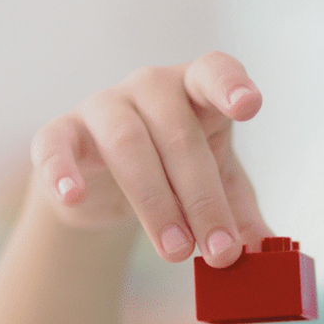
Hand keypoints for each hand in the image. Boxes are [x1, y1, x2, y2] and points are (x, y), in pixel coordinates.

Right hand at [30, 52, 271, 266]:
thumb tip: (267, 250)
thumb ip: (242, 216)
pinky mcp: (62, 132)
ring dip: (155, 202)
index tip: (249, 106)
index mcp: (196, 91)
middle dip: (202, 198)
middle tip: (218, 251)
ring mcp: (104, 106)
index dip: (230, 85)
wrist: (109, 185)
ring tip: (177, 251)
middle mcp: (151, 88)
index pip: (213, 72)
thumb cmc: (175, 174)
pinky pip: (56, 144)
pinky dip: (62, 169)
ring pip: (127, 142)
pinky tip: (73, 194)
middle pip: (178, 134)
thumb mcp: (218, 190)